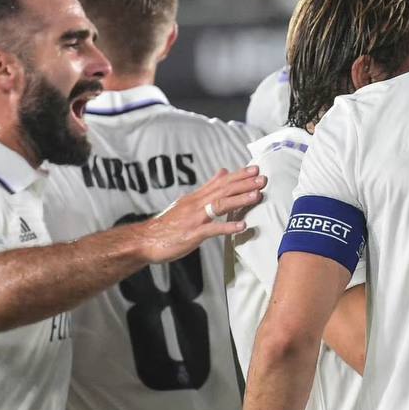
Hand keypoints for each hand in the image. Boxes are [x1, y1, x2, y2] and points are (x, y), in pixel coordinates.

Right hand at [138, 167, 265, 263]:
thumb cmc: (168, 224)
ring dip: (239, 200)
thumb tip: (223, 172)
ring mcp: (194, 218)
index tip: (255, 169)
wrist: (146, 240)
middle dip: (245, 184)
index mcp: (196, 197)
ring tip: (257, 196)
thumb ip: (207, 188)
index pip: (221, 182)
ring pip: (220, 205)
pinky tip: (242, 226)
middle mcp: (196, 204)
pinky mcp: (192, 234)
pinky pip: (212, 229)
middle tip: (263, 178)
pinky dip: (227, 227)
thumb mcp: (188, 202)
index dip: (239, 175)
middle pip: (223, 190)